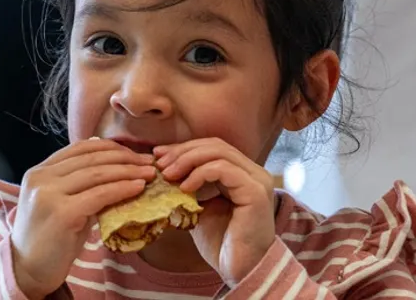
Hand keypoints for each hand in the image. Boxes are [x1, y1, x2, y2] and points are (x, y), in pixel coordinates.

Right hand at [11, 138, 156, 297]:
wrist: (29, 270)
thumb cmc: (50, 239)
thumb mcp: (62, 203)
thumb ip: (80, 185)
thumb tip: (117, 167)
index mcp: (39, 171)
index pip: (80, 148)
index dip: (111, 147)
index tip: (134, 154)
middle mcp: (41, 178)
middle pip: (91, 158)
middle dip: (125, 158)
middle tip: (149, 162)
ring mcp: (49, 194)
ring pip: (97, 174)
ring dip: (129, 171)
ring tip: (150, 174)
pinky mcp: (62, 213)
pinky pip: (100, 195)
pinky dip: (122, 189)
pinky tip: (138, 188)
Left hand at [154, 138, 276, 286]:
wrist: (239, 271)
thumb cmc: (221, 244)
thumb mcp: (199, 209)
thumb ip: (189, 188)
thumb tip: (163, 171)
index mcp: (242, 174)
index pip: (212, 148)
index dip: (184, 148)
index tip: (158, 156)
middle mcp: (254, 173)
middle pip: (215, 145)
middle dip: (183, 151)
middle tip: (160, 163)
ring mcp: (257, 180)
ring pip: (219, 152)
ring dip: (188, 160)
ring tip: (168, 174)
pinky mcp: (255, 192)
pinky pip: (223, 169)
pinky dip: (200, 173)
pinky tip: (184, 187)